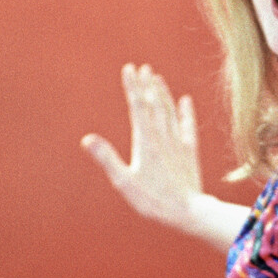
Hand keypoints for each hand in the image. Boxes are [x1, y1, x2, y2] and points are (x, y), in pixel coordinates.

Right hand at [81, 63, 202, 230]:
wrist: (187, 211)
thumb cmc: (153, 200)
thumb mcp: (124, 181)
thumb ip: (107, 158)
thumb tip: (87, 138)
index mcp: (145, 141)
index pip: (137, 106)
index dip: (132, 87)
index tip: (129, 69)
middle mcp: (163, 136)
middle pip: (153, 104)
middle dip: (146, 84)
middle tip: (141, 67)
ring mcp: (178, 142)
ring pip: (170, 111)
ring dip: (162, 93)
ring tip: (157, 77)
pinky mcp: (190, 151)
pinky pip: (188, 125)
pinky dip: (186, 111)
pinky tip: (185, 99)